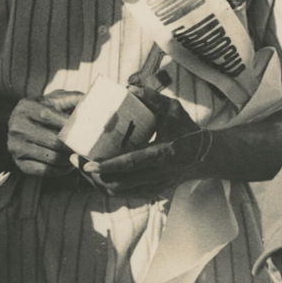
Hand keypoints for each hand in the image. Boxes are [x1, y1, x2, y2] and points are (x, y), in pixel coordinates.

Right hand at [5, 91, 82, 175]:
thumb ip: (73, 98)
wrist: (22, 126)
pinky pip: (45, 171)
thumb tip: (92, 103)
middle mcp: (17, 127)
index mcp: (26, 107)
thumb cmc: (44, 111)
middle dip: (73, 145)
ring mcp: (16, 146)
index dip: (69, 125)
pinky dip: (60, 170)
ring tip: (80, 156)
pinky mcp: (19, 163)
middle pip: (53, 140)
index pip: (48, 116)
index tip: (87, 130)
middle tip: (88, 148)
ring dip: (69, 159)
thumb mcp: (55, 99)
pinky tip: (68, 165)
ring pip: (51, 157)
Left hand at [82, 79, 212, 197]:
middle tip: (75, 161)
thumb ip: (153, 98)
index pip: (132, 164)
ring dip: (98, 182)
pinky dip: (108, 186)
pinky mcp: (153, 192)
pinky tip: (97, 175)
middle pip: (119, 183)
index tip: (87, 163)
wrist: (205, 157)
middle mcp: (159, 175)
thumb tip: (129, 88)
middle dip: (94, 176)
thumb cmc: (187, 129)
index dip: (108, 166)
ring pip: (120, 192)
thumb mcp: (174, 110)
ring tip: (81, 167)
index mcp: (163, 154)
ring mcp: (156, 186)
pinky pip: (125, 194)